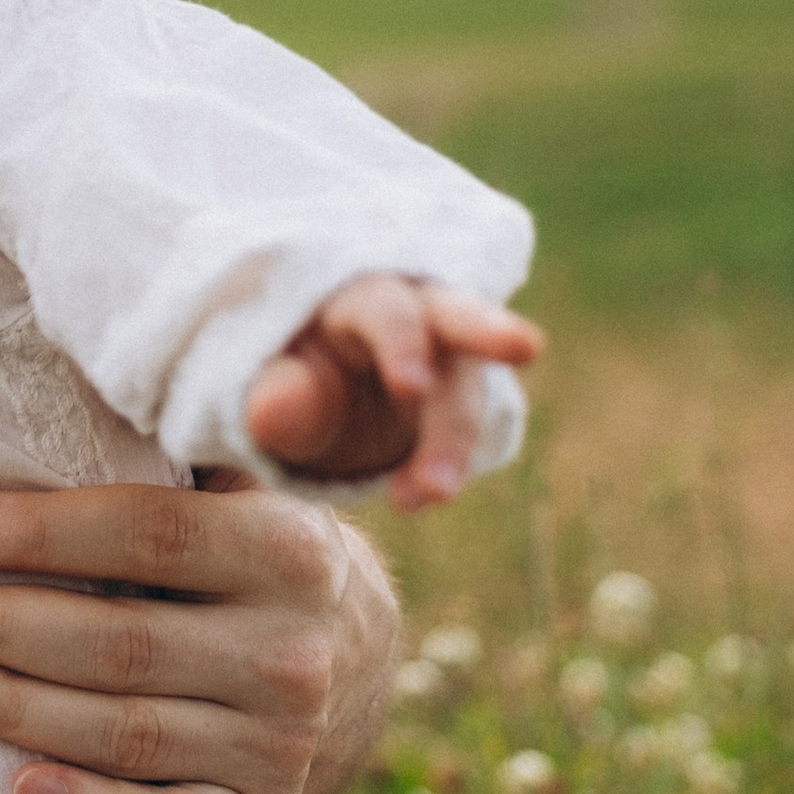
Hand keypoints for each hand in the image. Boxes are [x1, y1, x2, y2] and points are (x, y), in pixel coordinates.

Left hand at [0, 479, 401, 793]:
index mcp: (288, 550)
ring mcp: (280, 746)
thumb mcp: (235, 486)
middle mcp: (292, 652)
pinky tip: (16, 788)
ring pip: (125, 734)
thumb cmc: (243, 546)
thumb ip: (167, 453)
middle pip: (118, 642)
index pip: (147, 534)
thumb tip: (33, 397)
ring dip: (8, 709)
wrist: (349, 653)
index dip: (37, 533)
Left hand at [246, 272, 543, 507]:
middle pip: (453, 312)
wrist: (308, 406)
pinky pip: (469, 424)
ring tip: (430, 494)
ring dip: (455, 439)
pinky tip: (419, 494)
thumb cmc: (290, 385)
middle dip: (487, 329)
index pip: (384, 308)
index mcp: (351, 298)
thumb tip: (269, 410)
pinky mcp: (457, 391)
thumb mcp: (274, 395)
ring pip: (465, 384)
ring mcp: (440, 354)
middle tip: (524, 346)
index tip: (412, 387)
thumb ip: (278, 401)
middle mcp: (407, 313)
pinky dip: (451, 459)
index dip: (401, 342)